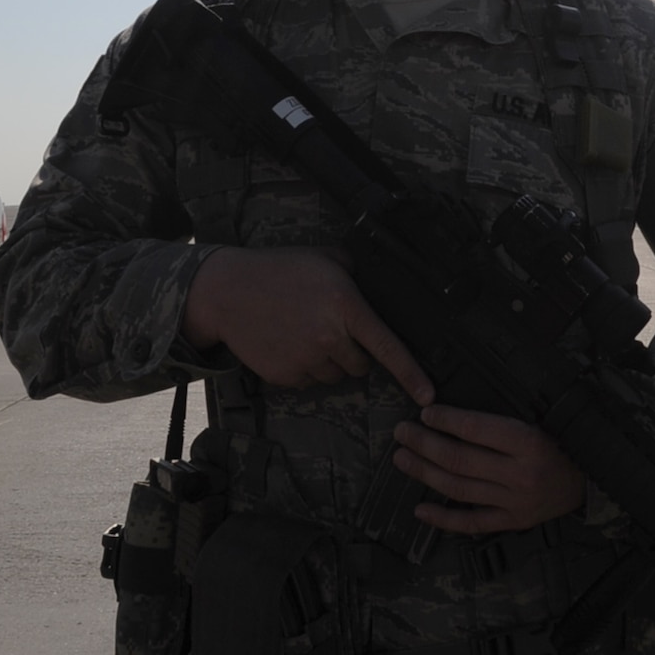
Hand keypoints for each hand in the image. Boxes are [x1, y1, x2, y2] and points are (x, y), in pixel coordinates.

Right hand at [182, 246, 433, 398]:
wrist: (227, 291)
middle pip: (361, 365)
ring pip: (335, 375)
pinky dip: (303, 367)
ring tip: (304, 331)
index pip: (388, 347)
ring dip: (328, 360)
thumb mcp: (324, 259)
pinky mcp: (285, 376)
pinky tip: (288, 342)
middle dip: (353, 351)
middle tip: (329, 327)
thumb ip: (355, 272)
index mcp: (346, 307)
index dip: (412, 375)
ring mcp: (306, 360)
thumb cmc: (278, 270)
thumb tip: (377, 282)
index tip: (428, 395)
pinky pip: (308, 381)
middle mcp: (330, 337)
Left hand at [391, 403, 584, 533]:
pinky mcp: (512, 521)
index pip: (476, 428)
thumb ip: (502, 420)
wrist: (590, 481)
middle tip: (403, 433)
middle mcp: (519, 473)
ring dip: (425, 473)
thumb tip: (454, 414)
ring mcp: (514, 501)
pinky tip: (421, 508)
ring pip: (459, 488)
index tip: (426, 412)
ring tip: (402, 459)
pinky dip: (444, 518)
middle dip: (425, 444)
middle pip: (460, 459)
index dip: (446, 420)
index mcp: (528, 442)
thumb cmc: (563, 443)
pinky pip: (472, 523)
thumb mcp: (540, 421)